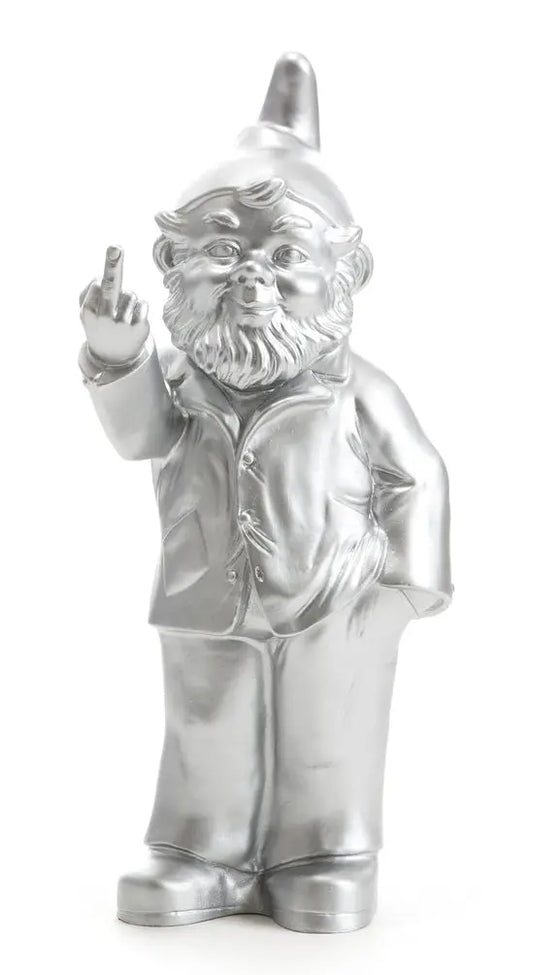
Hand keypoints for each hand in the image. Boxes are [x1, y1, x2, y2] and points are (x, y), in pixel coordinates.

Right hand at [79, 246, 149, 365]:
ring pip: (130, 295)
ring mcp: (122, 326)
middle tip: (115, 247)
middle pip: (109, 288)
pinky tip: (133, 320)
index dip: (101, 283)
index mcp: (88, 313)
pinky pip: (143, 304)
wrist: (113, 357)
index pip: (97, 286)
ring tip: (123, 315)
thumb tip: (98, 277)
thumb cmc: (99, 325)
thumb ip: (87, 292)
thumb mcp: (86, 311)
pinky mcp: (140, 330)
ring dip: (129, 299)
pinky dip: (140, 307)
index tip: (108, 260)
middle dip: (111, 267)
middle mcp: (103, 320)